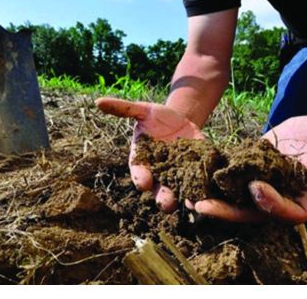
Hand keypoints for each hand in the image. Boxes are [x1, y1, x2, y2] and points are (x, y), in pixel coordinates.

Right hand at [95, 97, 203, 211]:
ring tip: (190, 204)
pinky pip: (198, 185)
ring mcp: (178, 175)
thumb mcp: (142, 110)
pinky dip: (203, 190)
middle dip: (162, 198)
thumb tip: (98, 101)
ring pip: (179, 192)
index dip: (140, 178)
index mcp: (143, 161)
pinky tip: (208, 193)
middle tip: (165, 204)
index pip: (139, 173)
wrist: (180, 119)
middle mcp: (159, 173)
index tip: (143, 182)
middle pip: (159, 191)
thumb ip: (123, 109)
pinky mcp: (195, 172)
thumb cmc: (156, 116)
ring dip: (184, 199)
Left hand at [194, 113, 306, 222]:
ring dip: (213, 197)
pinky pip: (229, 176)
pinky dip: (212, 176)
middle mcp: (283, 197)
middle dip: (229, 210)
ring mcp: (265, 184)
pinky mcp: (250, 168)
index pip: (288, 213)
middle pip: (253, 212)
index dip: (272, 204)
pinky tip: (191, 170)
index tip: (256, 189)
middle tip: (203, 204)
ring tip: (187, 193)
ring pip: (236, 198)